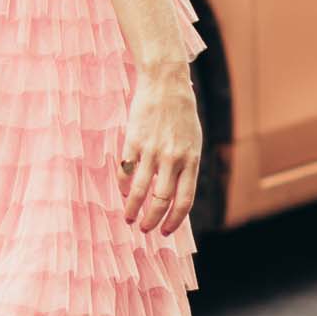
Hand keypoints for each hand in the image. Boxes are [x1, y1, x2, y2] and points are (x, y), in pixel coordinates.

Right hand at [118, 63, 201, 235]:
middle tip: (145, 228)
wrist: (166, 84)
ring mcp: (151, 149)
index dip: (174, 221)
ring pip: (139, 189)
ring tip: (129, 217)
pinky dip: (123, 185)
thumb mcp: (193, 142)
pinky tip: (124, 191)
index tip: (165, 231)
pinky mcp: (133, 140)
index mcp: (191, 160)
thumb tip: (174, 197)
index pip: (184, 200)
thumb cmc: (182, 116)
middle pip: (161, 200)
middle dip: (151, 220)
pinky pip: (125, 170)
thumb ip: (186, 168)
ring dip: (133, 208)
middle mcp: (172, 158)